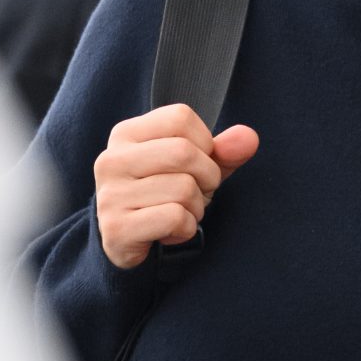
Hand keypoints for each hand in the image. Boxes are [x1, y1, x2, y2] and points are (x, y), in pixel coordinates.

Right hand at [94, 103, 258, 269]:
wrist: (127, 242)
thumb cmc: (162, 197)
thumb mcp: (195, 169)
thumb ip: (223, 152)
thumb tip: (249, 137)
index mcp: (125, 134)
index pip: (181, 118)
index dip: (204, 143)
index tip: (196, 165)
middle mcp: (111, 159)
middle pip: (184, 152)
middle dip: (207, 178)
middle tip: (195, 194)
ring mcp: (111, 194)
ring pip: (183, 189)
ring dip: (196, 208)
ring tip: (179, 213)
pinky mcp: (117, 228)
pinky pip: (176, 218)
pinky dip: (186, 228)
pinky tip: (170, 231)